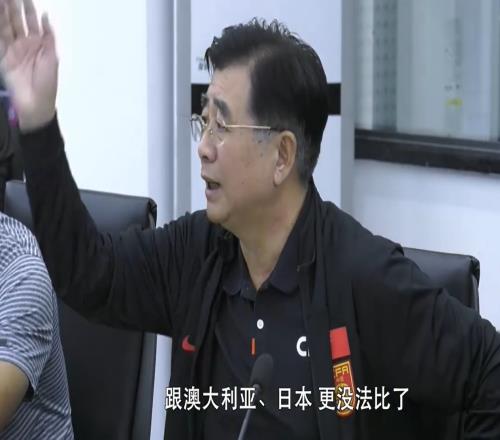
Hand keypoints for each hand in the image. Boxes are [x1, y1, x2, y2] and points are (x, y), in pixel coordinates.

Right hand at [0, 0, 57, 131]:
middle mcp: (24, 43)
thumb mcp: (52, 58)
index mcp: (39, 43)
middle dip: (12, 5)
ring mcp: (12, 49)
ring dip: (2, 12)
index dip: (28, 7)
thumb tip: (46, 15)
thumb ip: (49, 37)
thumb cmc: (47, 83)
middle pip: (16, 19)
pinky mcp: (2, 56)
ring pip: (6, 26)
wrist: (36, 103)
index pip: (31, 20)